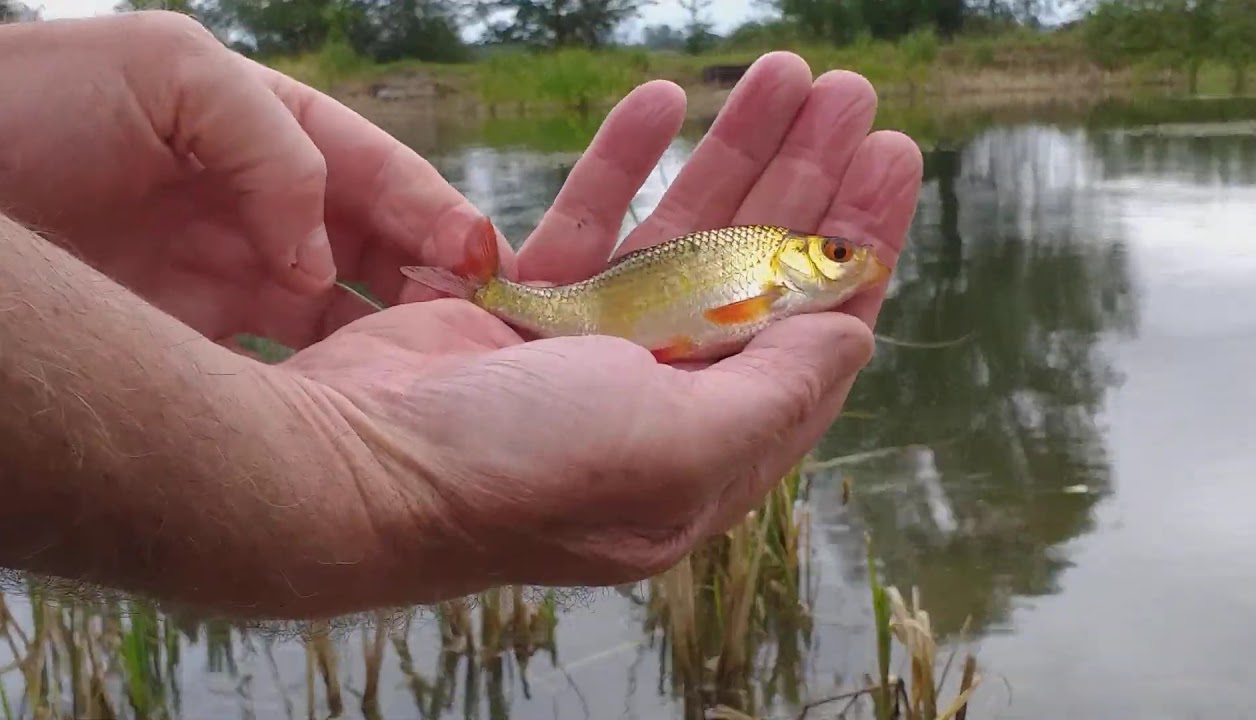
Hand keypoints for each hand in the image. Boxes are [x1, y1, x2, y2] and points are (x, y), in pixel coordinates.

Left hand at [0, 11, 511, 348]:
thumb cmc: (34, 103)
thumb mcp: (172, 72)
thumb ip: (274, 146)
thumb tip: (319, 259)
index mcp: (275, 132)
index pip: (381, 176)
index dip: (437, 216)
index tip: (481, 265)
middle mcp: (265, 206)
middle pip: (378, 250)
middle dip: (433, 283)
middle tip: (473, 329)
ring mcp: (231, 276)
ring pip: (341, 315)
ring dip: (389, 341)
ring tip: (427, 373)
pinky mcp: (191, 343)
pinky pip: (280, 368)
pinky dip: (325, 384)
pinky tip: (355, 406)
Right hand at [279, 53, 923, 598]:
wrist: (355, 468)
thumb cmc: (523, 473)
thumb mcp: (677, 447)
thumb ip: (777, 394)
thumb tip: (857, 333)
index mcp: (710, 445)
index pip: (810, 332)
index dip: (856, 243)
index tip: (889, 160)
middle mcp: (660, 398)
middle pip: (756, 269)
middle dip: (807, 178)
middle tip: (848, 93)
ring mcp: (592, 349)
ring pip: (684, 231)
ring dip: (735, 150)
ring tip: (783, 72)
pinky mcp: (527, 307)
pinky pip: (591, 218)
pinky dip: (625, 160)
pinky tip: (662, 100)